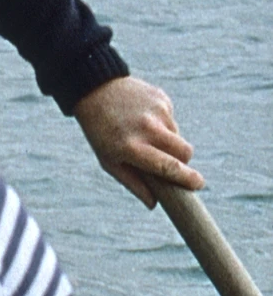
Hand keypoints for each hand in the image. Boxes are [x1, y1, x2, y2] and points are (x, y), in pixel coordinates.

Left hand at [75, 76, 198, 208]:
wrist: (96, 91)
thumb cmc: (101, 133)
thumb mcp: (108, 161)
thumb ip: (132, 182)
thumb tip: (155, 204)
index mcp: (131, 147)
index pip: (167, 166)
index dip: (186, 177)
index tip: (199, 185)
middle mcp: (147, 129)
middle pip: (184, 151)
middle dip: (183, 161)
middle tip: (171, 163)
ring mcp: (157, 112)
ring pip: (178, 136)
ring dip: (168, 141)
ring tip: (144, 135)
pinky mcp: (163, 99)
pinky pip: (172, 120)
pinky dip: (162, 124)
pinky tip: (143, 118)